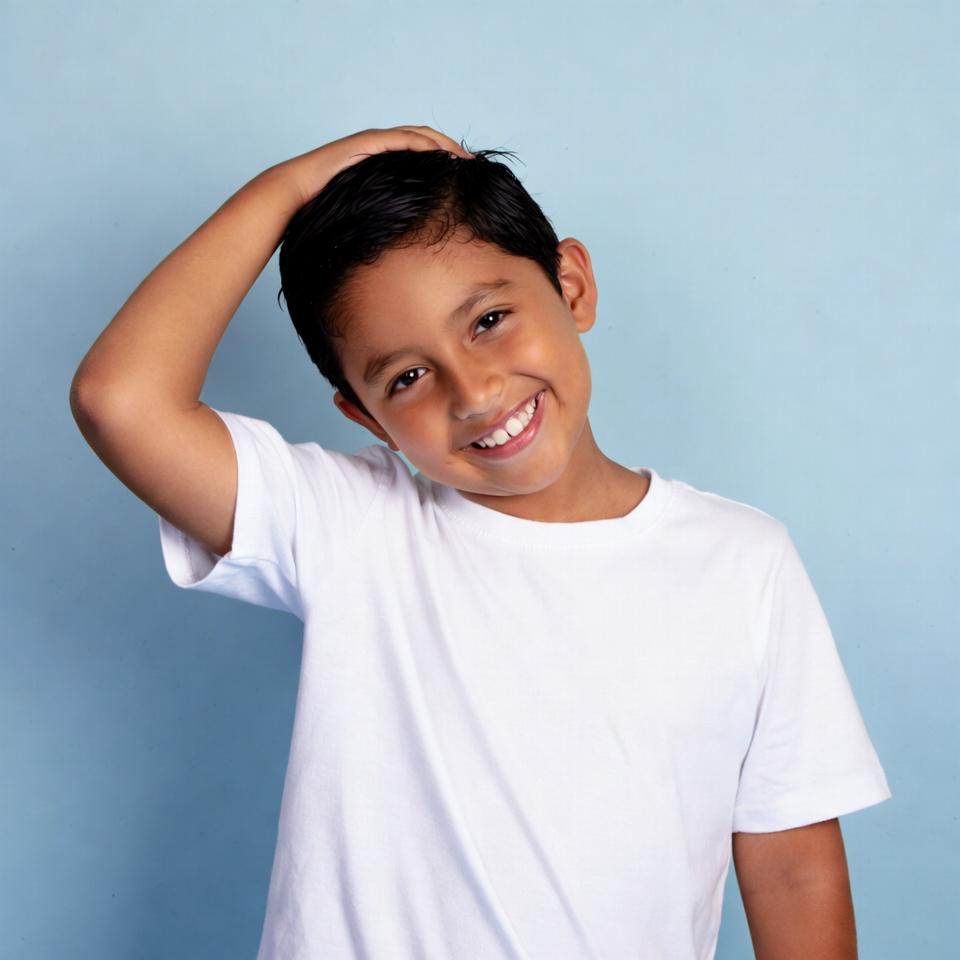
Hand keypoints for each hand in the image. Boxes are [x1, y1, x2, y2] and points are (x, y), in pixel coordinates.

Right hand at [278, 125, 472, 208]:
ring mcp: (373, 141)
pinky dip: (425, 145)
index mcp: (381, 159)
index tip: (465, 174)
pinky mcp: (367, 143)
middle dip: (452, 149)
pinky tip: (442, 154)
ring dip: (445, 145)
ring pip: (418, 136)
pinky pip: (402, 140)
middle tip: (474, 164)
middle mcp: (380, 145)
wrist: (295, 192)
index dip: (443, 158)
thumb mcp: (363, 210)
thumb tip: (403, 240)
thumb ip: (383, 214)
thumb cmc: (324, 204)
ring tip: (465, 159)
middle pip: (425, 139)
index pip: (420, 152)